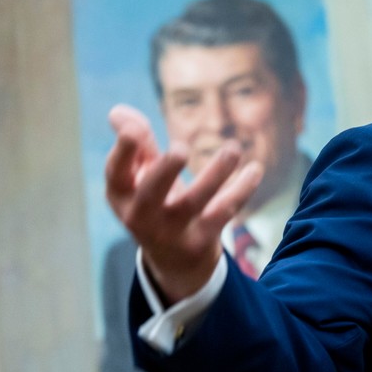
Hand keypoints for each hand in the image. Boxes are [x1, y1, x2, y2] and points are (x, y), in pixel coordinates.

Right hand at [104, 104, 261, 303]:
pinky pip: (224, 212)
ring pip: (195, 202)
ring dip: (216, 173)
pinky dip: (241, 190)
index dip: (123, 151)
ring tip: (233, 148)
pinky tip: (255, 169)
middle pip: (152, 194)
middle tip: (180, 149)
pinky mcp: (201, 240)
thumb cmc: (154, 205)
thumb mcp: (141, 178)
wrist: (174, 261)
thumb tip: (118, 111)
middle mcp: (142, 216)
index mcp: (122, 196)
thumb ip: (136, 145)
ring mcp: (172, 231)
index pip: (116, 173)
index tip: (136, 128)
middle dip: (165, 171)